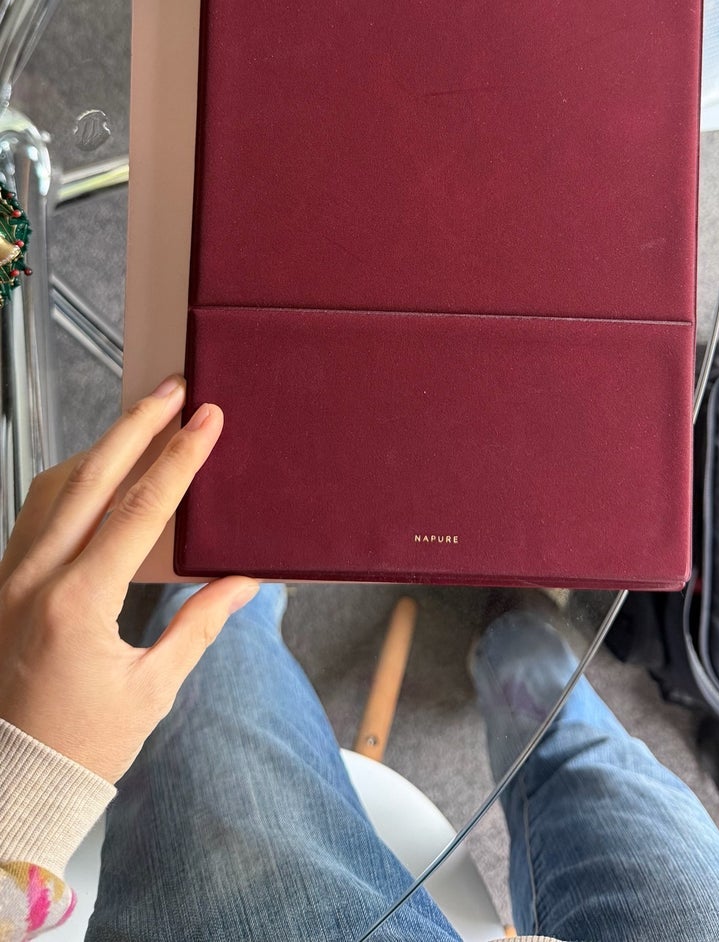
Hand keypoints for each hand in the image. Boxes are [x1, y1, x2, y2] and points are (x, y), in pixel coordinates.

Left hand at [0, 376, 258, 784]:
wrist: (10, 781)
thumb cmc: (81, 748)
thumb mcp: (152, 690)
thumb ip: (199, 624)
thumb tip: (244, 581)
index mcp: (78, 604)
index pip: (140, 509)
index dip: (179, 458)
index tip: (207, 417)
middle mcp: (35, 579)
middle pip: (90, 476)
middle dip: (136, 424)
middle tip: (173, 387)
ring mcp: (10, 578)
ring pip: (54, 487)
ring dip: (101, 447)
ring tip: (142, 420)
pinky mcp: (2, 584)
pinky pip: (35, 513)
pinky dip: (69, 481)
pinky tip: (96, 473)